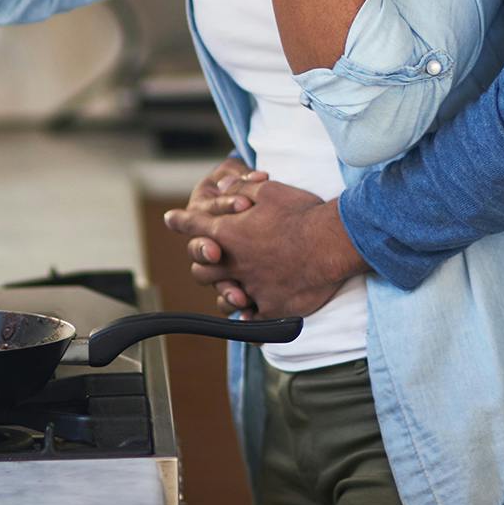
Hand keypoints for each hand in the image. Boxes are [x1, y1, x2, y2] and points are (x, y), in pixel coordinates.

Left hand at [164, 178, 366, 317]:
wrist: (332, 242)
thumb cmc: (303, 213)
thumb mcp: (270, 191)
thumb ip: (241, 190)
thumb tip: (224, 185)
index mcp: (230, 233)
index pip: (195, 226)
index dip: (181, 221)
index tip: (171, 219)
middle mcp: (235, 264)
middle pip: (202, 270)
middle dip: (204, 262)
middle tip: (212, 258)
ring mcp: (252, 289)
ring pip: (224, 298)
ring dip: (225, 291)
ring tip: (233, 288)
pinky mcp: (271, 308)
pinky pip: (251, 319)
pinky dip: (249, 316)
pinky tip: (252, 312)